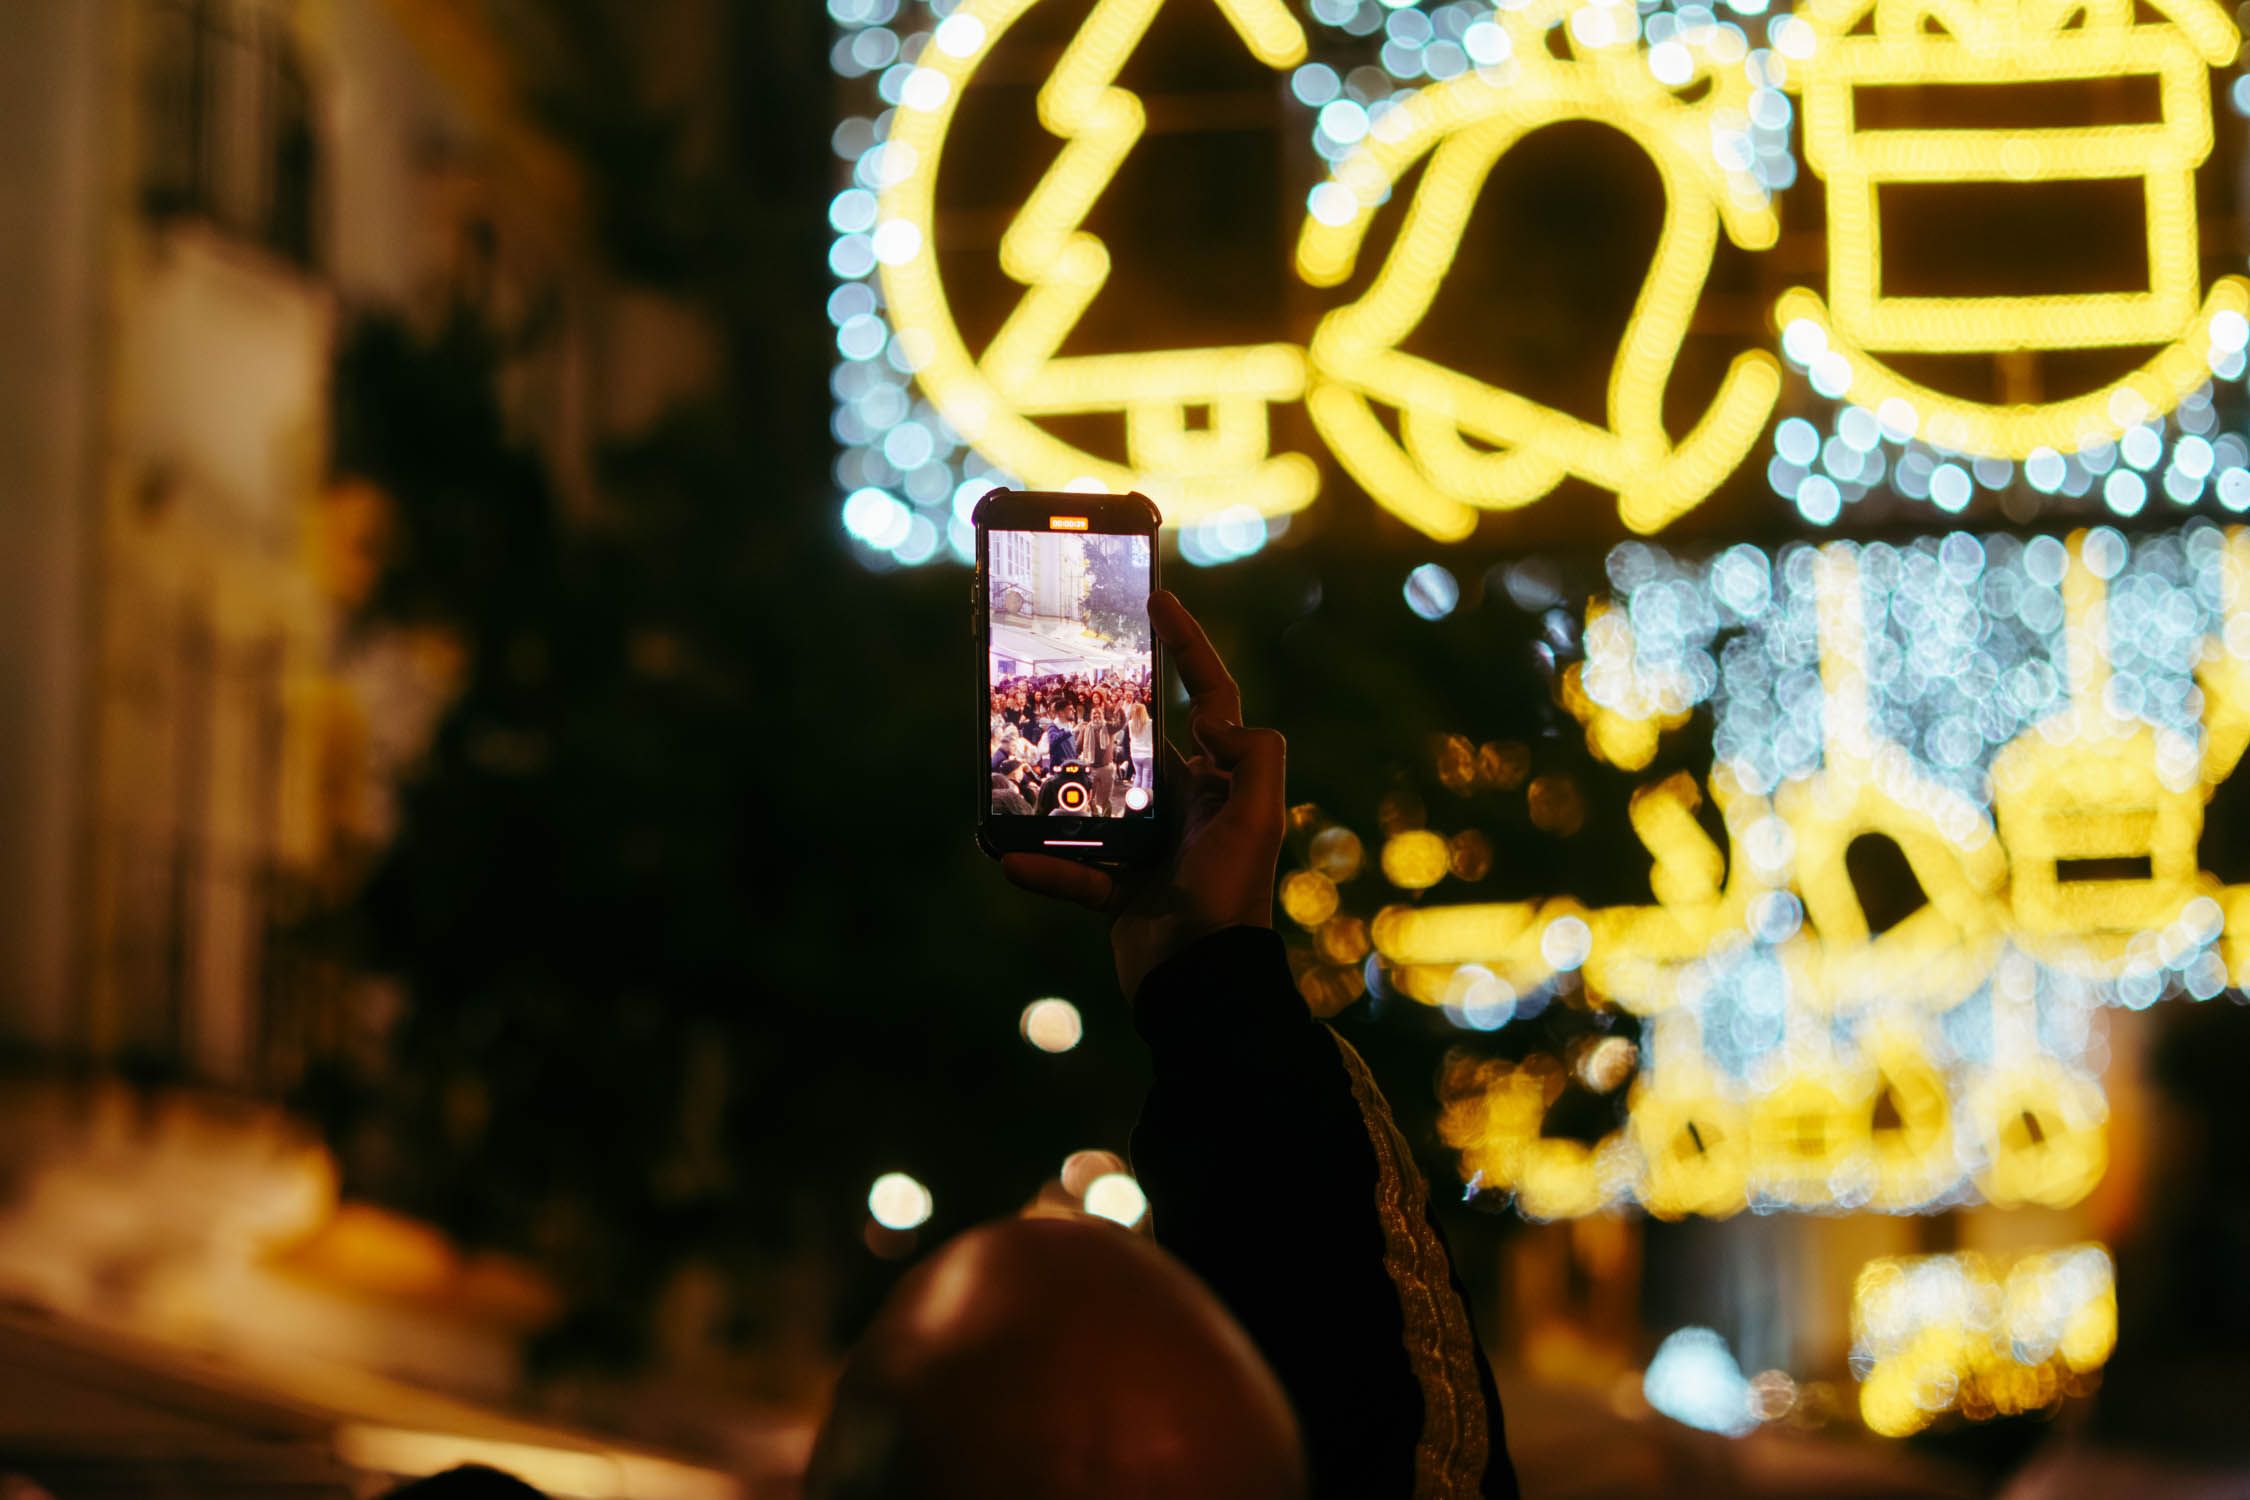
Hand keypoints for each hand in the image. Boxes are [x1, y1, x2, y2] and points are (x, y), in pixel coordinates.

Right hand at [1002, 591, 1284, 999]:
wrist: (1203, 987)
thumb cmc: (1232, 899)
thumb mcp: (1259, 820)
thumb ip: (1256, 756)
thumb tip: (1214, 720)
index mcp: (1224, 781)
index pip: (1211, 698)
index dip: (1189, 646)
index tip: (1159, 600)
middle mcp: (1189, 805)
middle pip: (1140, 741)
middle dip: (1102, 711)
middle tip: (1063, 676)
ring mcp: (1152, 847)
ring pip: (1095, 802)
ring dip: (1059, 792)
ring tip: (1018, 766)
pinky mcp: (1120, 890)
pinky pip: (1073, 869)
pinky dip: (1045, 867)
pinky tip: (1010, 859)